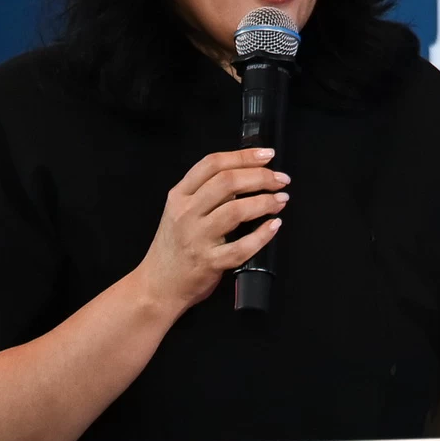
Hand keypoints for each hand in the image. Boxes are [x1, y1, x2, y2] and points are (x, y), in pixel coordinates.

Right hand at [135, 148, 288, 313]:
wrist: (158, 285)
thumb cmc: (173, 247)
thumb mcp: (179, 211)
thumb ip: (205, 192)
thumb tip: (246, 175)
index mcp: (179, 195)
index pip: (212, 164)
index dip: (244, 156)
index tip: (267, 155)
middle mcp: (186, 213)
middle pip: (227, 182)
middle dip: (260, 177)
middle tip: (280, 180)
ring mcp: (197, 238)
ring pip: (236, 210)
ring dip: (265, 202)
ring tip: (281, 200)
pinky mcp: (210, 262)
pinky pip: (242, 247)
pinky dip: (262, 235)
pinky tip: (274, 226)